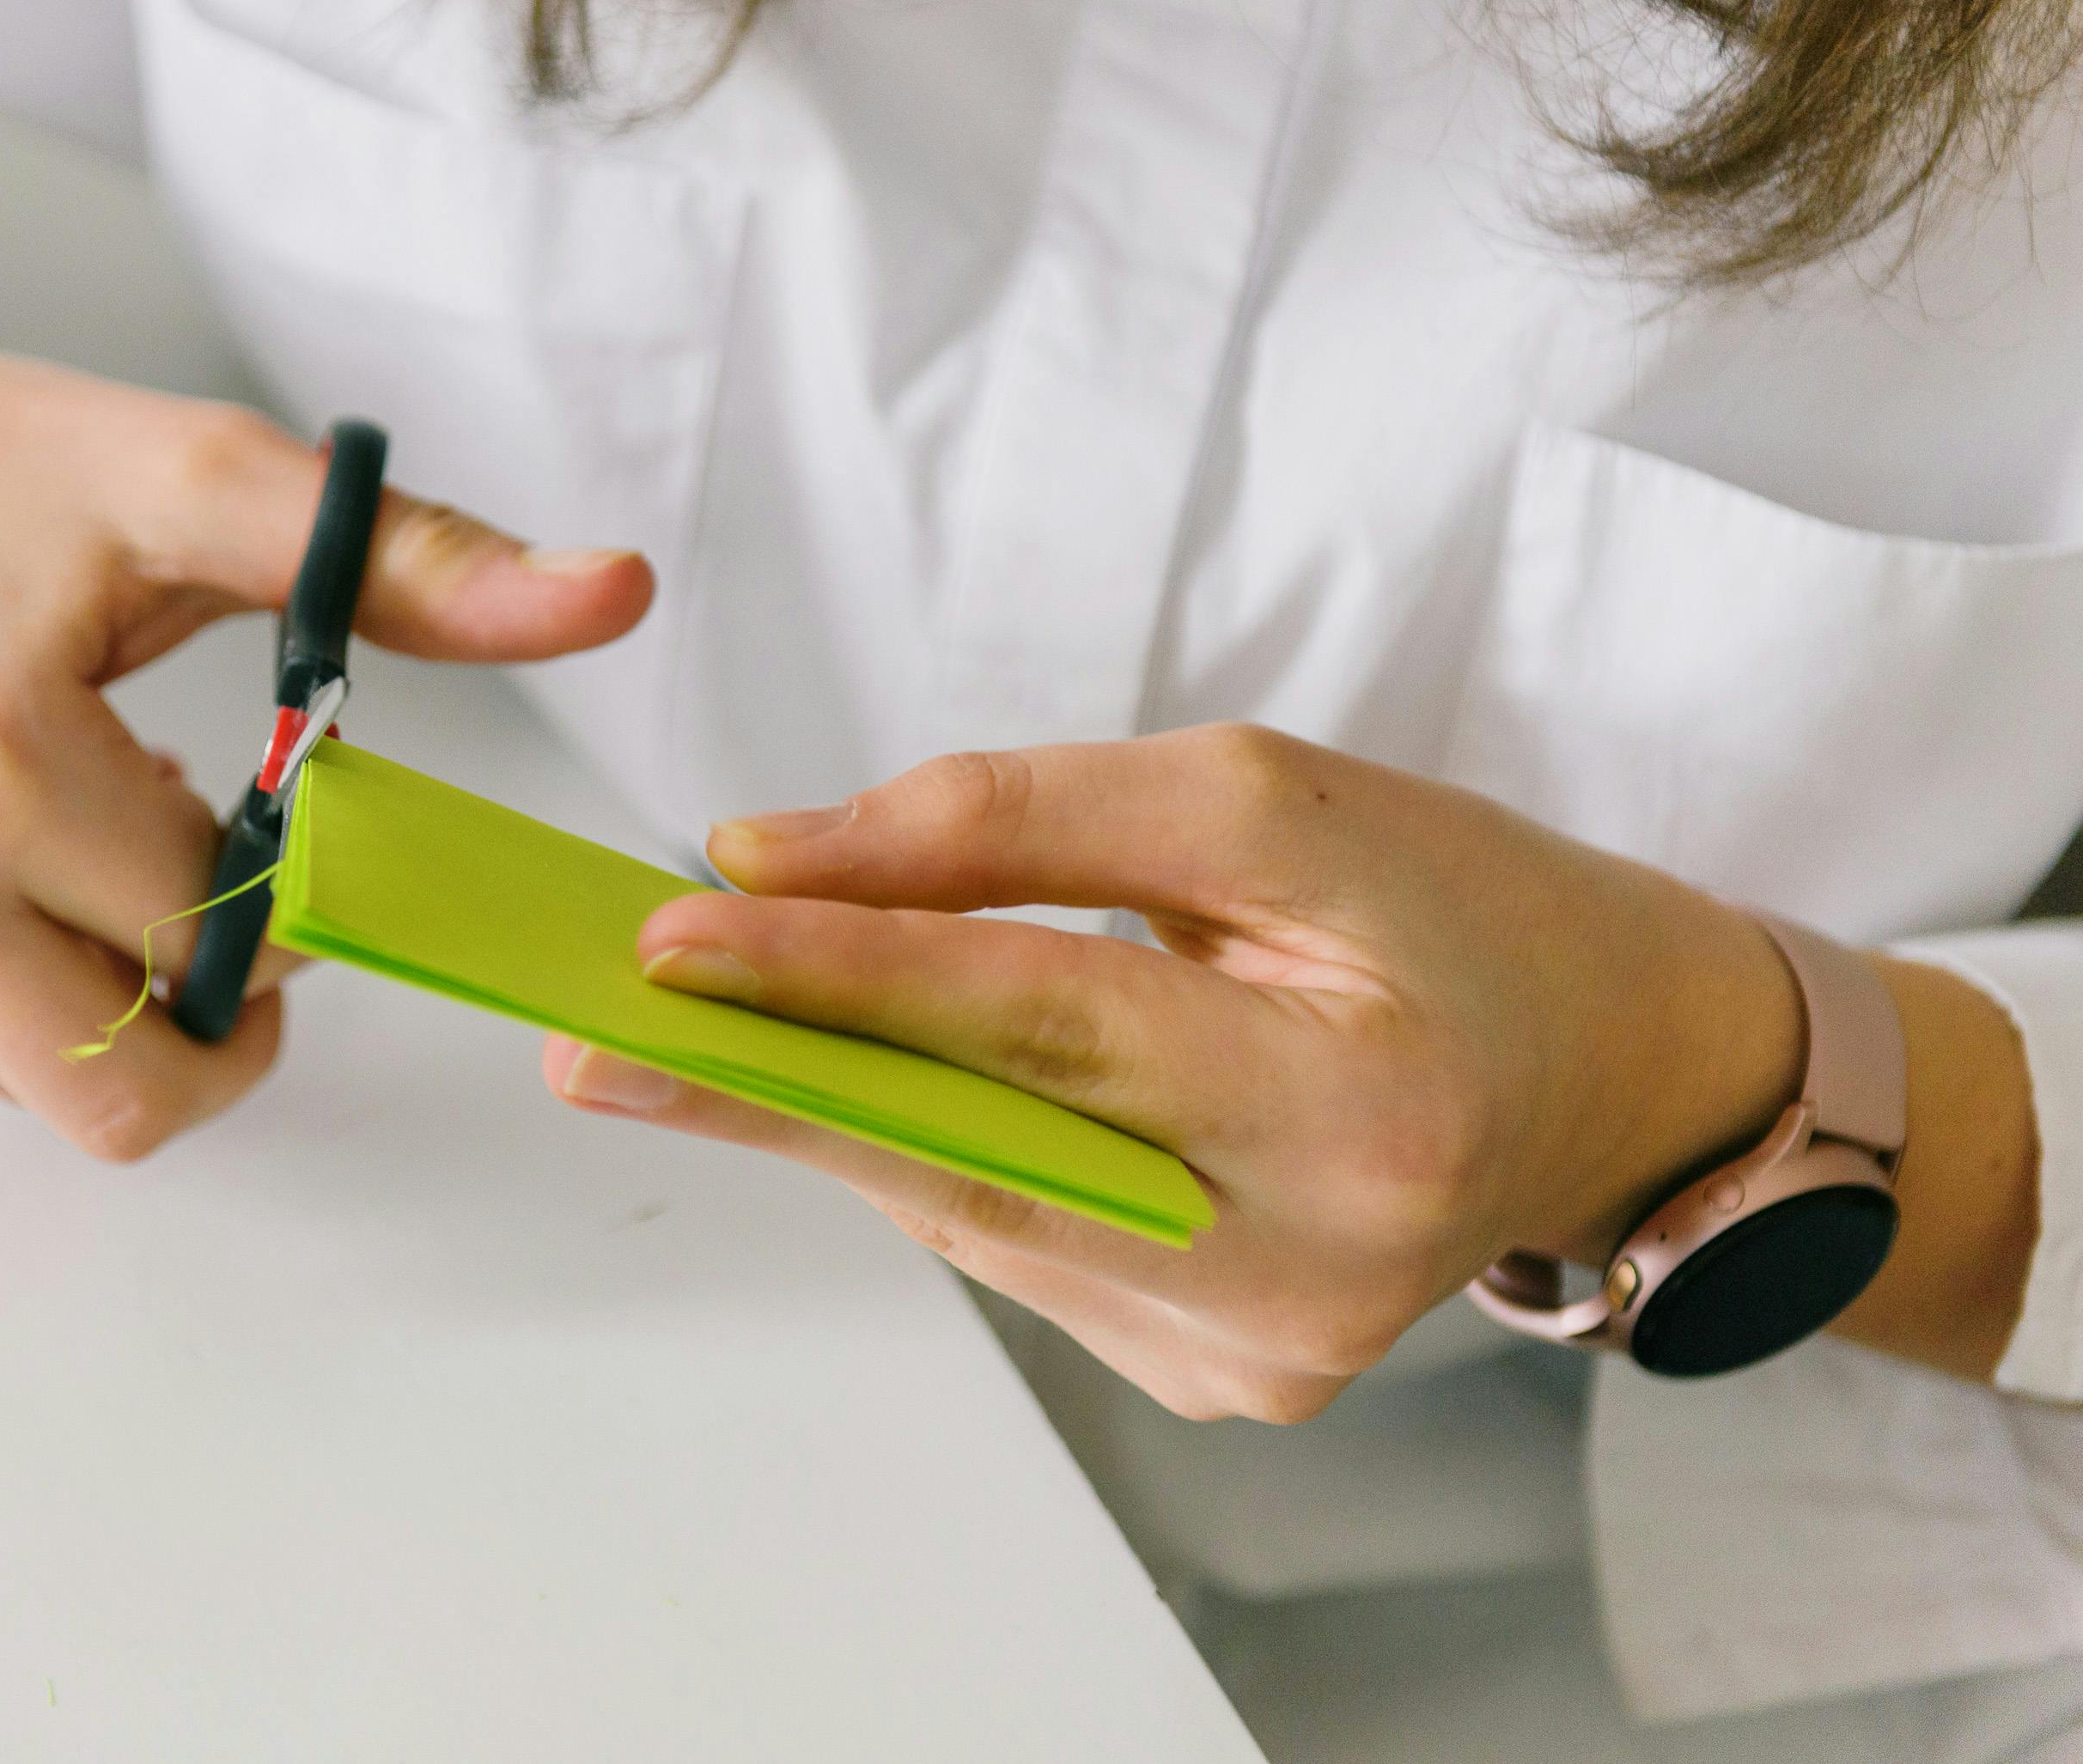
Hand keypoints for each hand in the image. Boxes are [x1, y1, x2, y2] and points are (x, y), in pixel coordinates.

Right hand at [0, 268, 654, 1159]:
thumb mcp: (199, 480)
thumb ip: (413, 562)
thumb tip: (615, 594)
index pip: (222, 944)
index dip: (292, 903)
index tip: (276, 822)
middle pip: (127, 1091)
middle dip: (218, 1028)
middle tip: (232, 919)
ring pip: (28, 1084)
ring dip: (96, 994)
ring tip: (75, 831)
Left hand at [546, 725, 1826, 1419]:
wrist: (1603, 1071)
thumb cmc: (1444, 908)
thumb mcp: (1254, 801)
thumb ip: (1006, 820)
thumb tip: (770, 853)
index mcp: (1362, 1098)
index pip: (1048, 1022)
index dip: (846, 975)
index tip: (671, 937)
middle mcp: (1318, 1263)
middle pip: (976, 1154)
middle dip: (764, 1086)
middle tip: (584, 1041)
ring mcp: (1267, 1353)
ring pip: (977, 1207)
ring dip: (842, 1108)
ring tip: (725, 1020)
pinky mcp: (1227, 1384)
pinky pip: (1021, 1248)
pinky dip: (943, 1154)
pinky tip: (914, 1086)